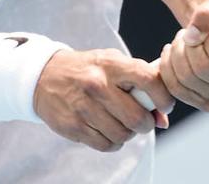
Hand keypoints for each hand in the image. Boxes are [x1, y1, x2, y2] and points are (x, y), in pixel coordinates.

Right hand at [33, 48, 173, 151]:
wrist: (44, 76)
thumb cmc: (87, 70)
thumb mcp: (112, 64)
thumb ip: (140, 83)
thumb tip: (163, 119)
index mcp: (111, 65)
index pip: (148, 80)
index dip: (163, 97)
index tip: (165, 106)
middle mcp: (97, 85)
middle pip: (137, 117)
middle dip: (146, 123)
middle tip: (143, 119)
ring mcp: (84, 107)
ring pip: (123, 134)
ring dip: (128, 133)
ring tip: (121, 122)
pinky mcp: (73, 126)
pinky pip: (106, 145)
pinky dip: (113, 142)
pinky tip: (107, 129)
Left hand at [158, 0, 208, 111]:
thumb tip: (191, 36)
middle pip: (203, 71)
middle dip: (189, 46)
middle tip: (190, 32)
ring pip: (186, 80)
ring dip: (177, 53)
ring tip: (182, 39)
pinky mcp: (206, 103)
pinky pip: (176, 88)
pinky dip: (168, 67)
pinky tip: (172, 52)